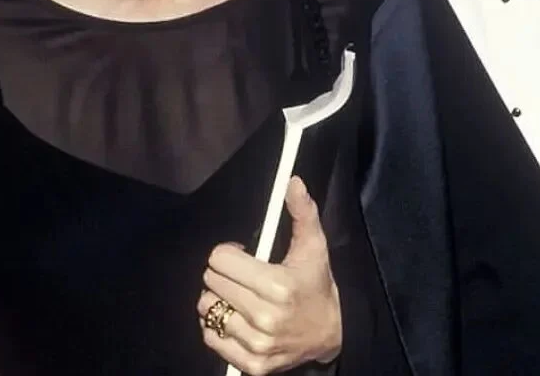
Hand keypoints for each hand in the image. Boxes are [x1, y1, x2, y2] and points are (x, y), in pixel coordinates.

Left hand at [197, 176, 340, 374]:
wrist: (331, 333)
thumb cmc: (317, 284)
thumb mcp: (314, 245)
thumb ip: (302, 211)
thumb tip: (293, 182)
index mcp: (277, 285)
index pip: (220, 260)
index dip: (228, 252)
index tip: (243, 253)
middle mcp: (264, 317)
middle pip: (211, 282)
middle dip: (223, 273)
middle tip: (242, 274)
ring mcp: (256, 344)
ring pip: (207, 309)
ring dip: (219, 299)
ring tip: (239, 296)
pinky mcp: (251, 365)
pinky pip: (212, 338)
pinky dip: (218, 326)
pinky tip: (237, 318)